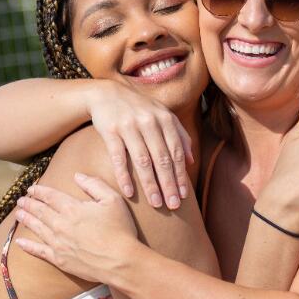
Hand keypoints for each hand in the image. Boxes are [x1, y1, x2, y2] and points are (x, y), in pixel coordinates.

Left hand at [14, 173, 138, 281]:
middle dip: (29, 204)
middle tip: (21, 200)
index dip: (40, 191)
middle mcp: (61, 224)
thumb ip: (94, 185)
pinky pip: (39, 251)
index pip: (51, 196)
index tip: (32, 188)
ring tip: (18, 214)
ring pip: (37, 229)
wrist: (120, 261)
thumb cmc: (120, 229)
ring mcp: (58, 243)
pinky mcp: (60, 260)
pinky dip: (28, 247)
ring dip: (26, 220)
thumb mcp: (112, 200)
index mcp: (72, 208)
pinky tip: (19, 243)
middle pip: (40, 211)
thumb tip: (77, 176)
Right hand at [86, 80, 193, 209]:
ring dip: (150, 184)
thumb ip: (179, 135)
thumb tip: (191, 160)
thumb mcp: (162, 115)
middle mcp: (149, 122)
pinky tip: (129, 192)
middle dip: (169, 184)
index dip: (181, 175)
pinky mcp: (110, 130)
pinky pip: (118, 157)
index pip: (176, 152)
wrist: (106, 93)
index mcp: (165, 119)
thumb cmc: (139, 108)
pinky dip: (124, 176)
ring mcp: (129, 126)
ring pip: (143, 160)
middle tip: (173, 205)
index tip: (184, 195)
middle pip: (162, 159)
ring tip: (156, 204)